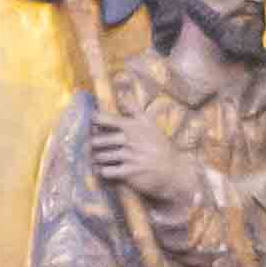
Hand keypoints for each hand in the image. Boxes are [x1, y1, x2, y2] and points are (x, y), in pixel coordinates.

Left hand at [88, 111, 202, 213]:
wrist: (174, 168)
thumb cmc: (159, 145)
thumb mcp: (149, 123)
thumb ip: (133, 108)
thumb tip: (120, 94)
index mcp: (132, 126)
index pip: (104, 119)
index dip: (94, 121)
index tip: (91, 123)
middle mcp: (130, 140)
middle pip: (98, 140)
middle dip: (93, 144)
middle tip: (92, 145)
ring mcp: (129, 157)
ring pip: (101, 156)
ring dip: (97, 157)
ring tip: (98, 157)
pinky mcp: (129, 173)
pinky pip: (107, 171)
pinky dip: (103, 171)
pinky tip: (105, 169)